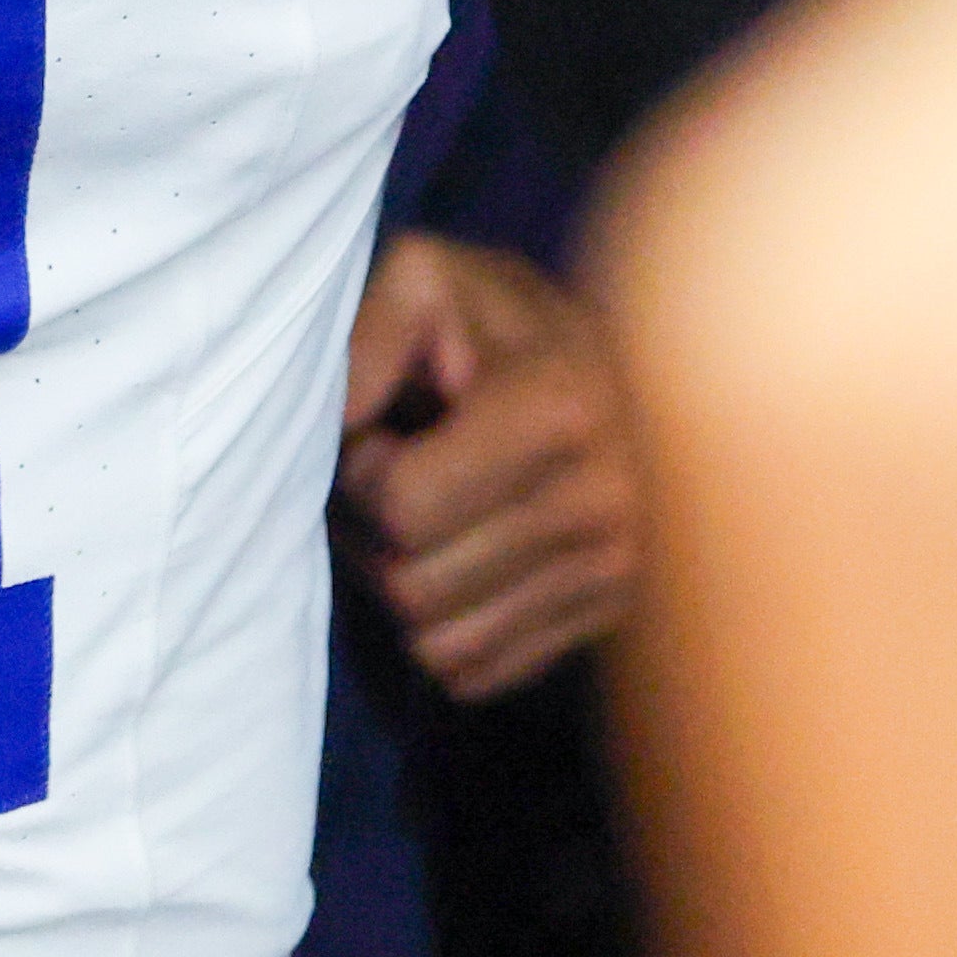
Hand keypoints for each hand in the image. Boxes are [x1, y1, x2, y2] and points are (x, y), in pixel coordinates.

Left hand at [340, 235, 638, 700]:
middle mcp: (603, 500)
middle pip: (413, 588)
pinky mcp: (608, 617)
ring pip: (441, 647)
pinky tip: (465, 558)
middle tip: (397, 480)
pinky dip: (447, 629)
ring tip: (429, 520)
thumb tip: (340, 427)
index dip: (364, 472)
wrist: (617, 358)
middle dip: (376, 539)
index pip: (404, 510)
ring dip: (405, 590)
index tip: (385, 434)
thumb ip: (367, 337)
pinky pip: (478, 675)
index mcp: (559, 407)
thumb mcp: (423, 281)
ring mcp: (615, 569)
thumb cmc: (492, 321)